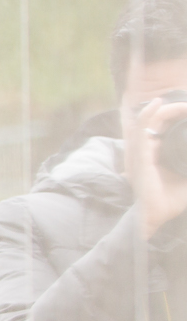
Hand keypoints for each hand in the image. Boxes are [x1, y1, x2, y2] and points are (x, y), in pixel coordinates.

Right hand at [130, 96, 186, 238]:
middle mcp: (147, 151)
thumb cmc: (172, 201)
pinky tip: (158, 104)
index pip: (164, 128)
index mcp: (158, 154)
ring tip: (181, 103)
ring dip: (165, 109)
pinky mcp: (139, 157)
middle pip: (157, 122)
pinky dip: (148, 116)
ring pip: (149, 122)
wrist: (157, 217)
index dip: (176, 115)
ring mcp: (141, 153)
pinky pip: (141, 131)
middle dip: (174, 110)